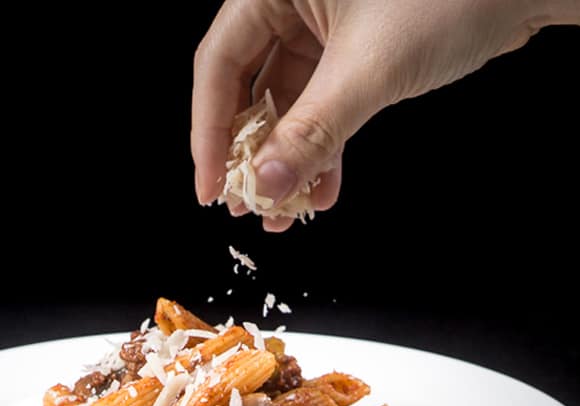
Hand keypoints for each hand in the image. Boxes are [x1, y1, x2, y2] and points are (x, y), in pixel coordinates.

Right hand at [191, 0, 548, 230]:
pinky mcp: (353, 49)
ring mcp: (323, 24)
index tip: (212, 186)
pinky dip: (321, 147)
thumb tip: (267, 183)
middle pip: (247, 86)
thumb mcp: (370, 70)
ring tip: (284, 210)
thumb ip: (313, 131)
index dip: (210, 132)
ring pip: (287, 103)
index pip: (218, 63)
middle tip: (246, 205)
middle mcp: (292, 1)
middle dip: (251, 153)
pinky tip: (321, 188)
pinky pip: (322, 105)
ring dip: (287, 159)